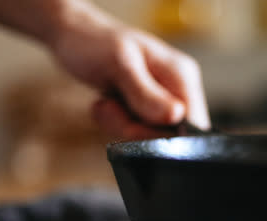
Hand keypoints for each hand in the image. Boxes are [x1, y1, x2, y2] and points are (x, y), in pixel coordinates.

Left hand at [50, 4, 209, 139]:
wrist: (73, 36)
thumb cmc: (95, 42)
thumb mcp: (120, 65)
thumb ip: (146, 93)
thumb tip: (177, 116)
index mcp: (182, 76)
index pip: (193, 125)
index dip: (165, 136)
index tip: (134, 123)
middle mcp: (177, 90)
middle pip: (170, 137)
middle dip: (136, 129)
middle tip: (111, 106)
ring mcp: (162, 102)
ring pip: (150, 138)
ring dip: (121, 126)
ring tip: (106, 102)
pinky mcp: (146, 110)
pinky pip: (136, 134)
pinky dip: (116, 124)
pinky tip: (106, 105)